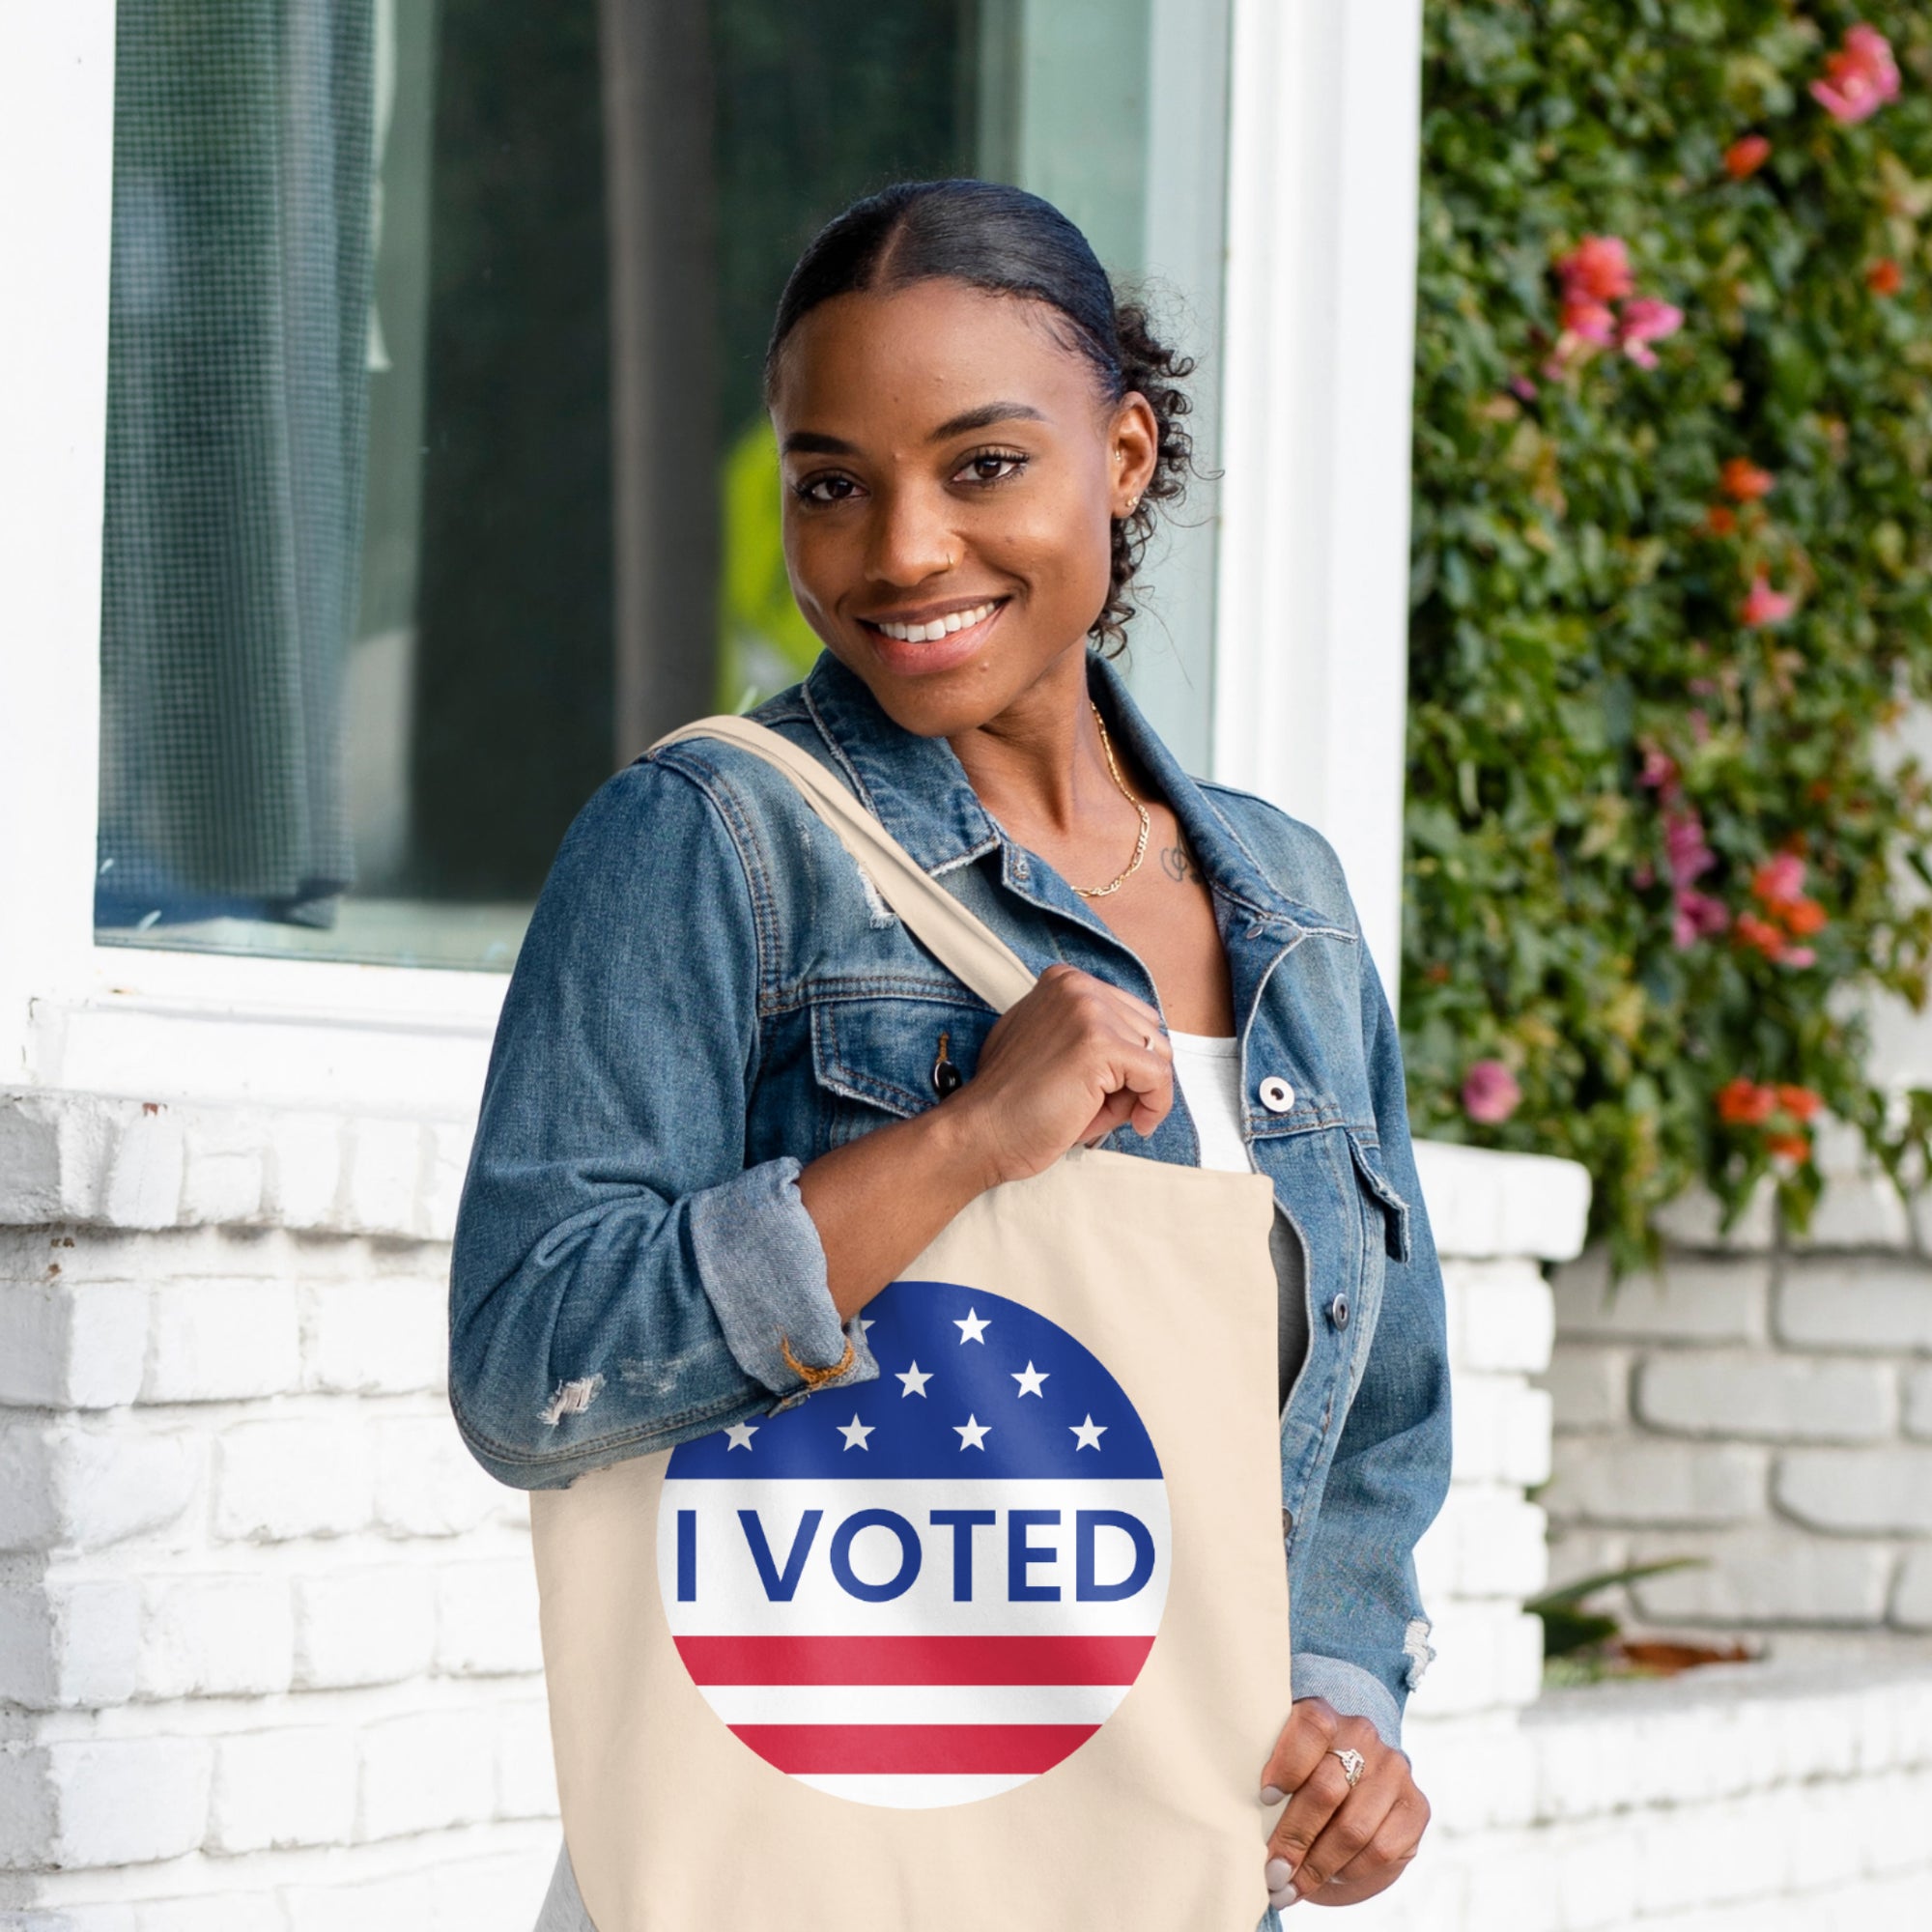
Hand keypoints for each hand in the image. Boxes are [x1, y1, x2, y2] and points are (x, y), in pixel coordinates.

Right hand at [948, 964, 1172, 1184]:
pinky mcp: (1099, 1045)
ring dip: (1140, 1091)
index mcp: (1064, 981)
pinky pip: (1159, 1077)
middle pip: (1150, 1031)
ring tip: (1101, 1111)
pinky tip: (1136, 1123)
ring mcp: (1088, 1012)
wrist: (981, 1132)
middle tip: (1103, 1104)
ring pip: (1158, 1054)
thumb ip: (1092, 1037)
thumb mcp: (1052, 1047)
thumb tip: (1147, 1054)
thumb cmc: (1013, 1102)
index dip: (1129, 1058)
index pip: (1132, 1015)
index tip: (1113, 1088)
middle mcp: (1077, 987)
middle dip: (1135, 1074)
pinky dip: (1157, 1106)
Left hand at [1258, 1698, 1428, 1909]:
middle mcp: (1363, 1734)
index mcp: (1324, 1713)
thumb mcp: (1282, 1764)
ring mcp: (1394, 1769)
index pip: (1312, 1726)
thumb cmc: (1301, 1776)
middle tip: (1272, 1871)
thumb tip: (1239, 1821)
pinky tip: (1330, 1875)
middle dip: (1295, 1838)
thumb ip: (1269, 1778)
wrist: (1355, 1784)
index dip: (1287, 1764)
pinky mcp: (1416, 1806)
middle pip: (1328, 1789)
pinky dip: (1350, 1871)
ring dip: (1318, 1866)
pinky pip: (1381, 1849)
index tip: (1264, 1799)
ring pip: (1353, 1828)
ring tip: (1293, 1886)